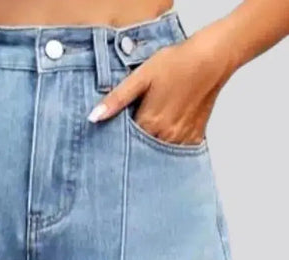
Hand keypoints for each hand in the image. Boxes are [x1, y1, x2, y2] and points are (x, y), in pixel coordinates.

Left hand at [88, 24, 236, 145]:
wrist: (212, 58)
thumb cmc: (175, 63)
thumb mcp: (141, 76)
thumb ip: (116, 99)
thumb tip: (93, 117)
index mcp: (150, 123)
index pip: (124, 144)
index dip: (115, 143)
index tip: (106, 143)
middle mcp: (166, 136)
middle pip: (141, 152)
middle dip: (131, 151)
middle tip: (122, 146)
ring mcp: (182, 139)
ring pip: (158, 155)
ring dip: (148, 152)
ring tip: (144, 139)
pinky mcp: (194, 137)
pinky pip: (175, 152)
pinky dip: (166, 149)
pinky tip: (160, 139)